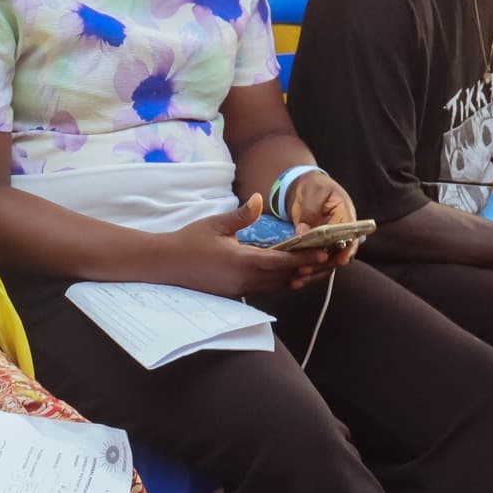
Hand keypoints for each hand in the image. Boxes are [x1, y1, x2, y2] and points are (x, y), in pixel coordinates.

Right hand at [161, 194, 323, 297]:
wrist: (166, 265)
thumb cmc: (189, 241)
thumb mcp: (215, 224)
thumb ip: (241, 215)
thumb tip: (259, 199)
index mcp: (241, 261)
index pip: (280, 261)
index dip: (303, 258)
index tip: (321, 254)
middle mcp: (244, 280)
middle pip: (284, 278)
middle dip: (306, 270)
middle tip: (326, 261)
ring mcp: (239, 289)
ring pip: (275, 286)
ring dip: (294, 278)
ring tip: (313, 269)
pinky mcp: (235, 293)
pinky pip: (264, 288)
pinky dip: (279, 281)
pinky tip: (288, 274)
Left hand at [284, 168, 359, 274]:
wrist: (306, 187)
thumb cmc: (314, 185)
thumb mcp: (312, 192)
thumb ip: (309, 211)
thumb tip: (303, 232)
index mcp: (346, 214)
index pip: (352, 235)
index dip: (348, 249)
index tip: (340, 261)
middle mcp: (341, 231)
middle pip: (338, 253)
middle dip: (324, 264)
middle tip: (306, 270)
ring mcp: (330, 240)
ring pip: (327, 261)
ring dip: (314, 271)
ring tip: (297, 279)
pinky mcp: (318, 246)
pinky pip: (315, 260)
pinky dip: (307, 270)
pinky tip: (294, 279)